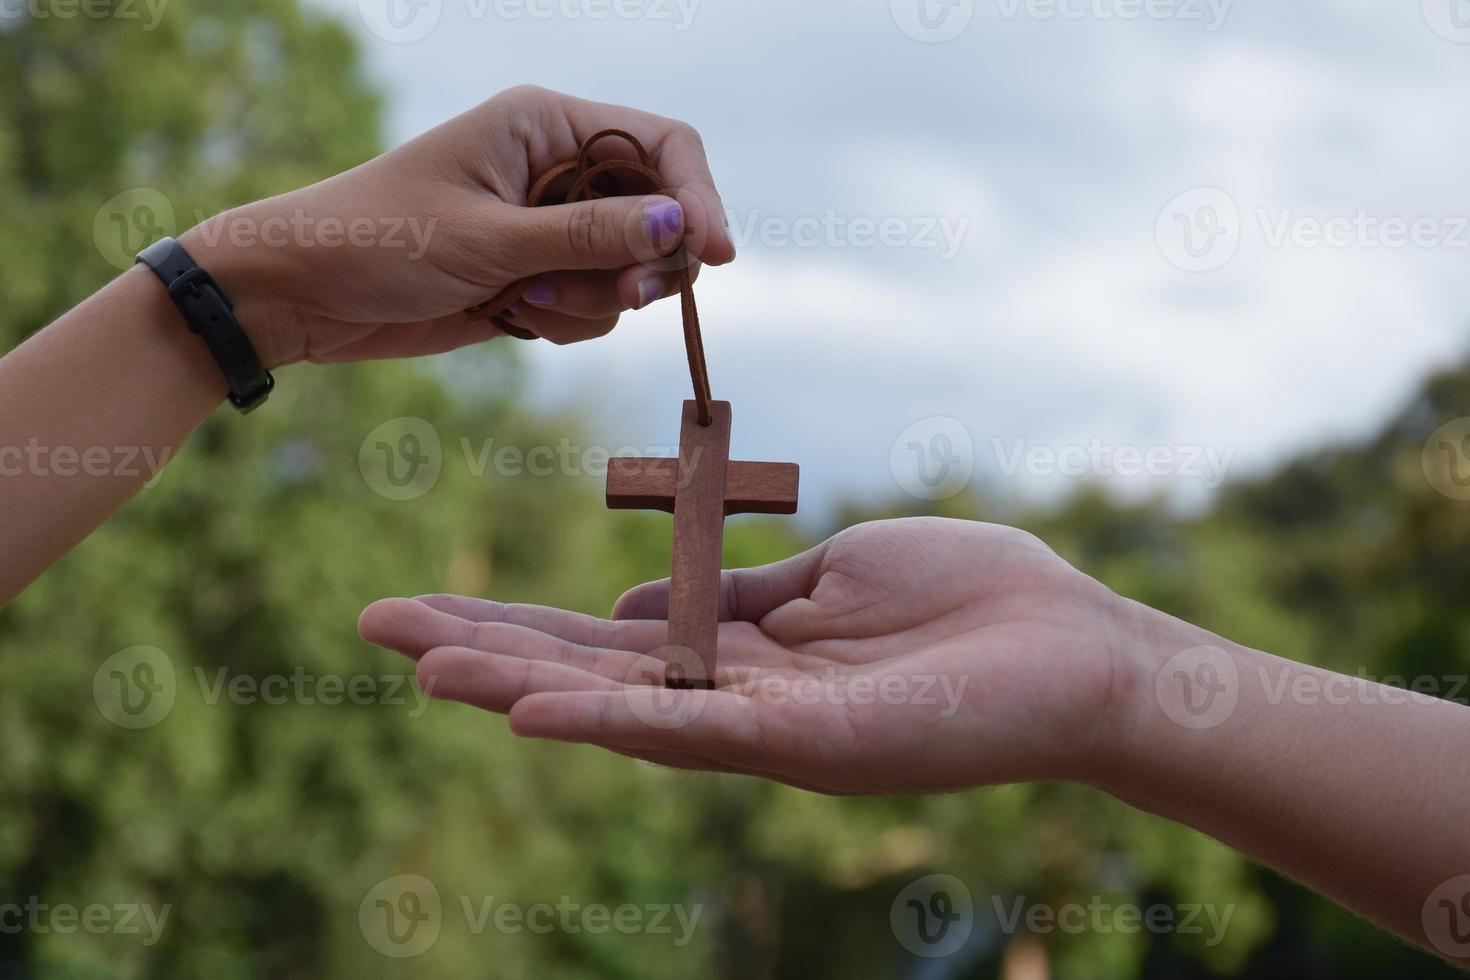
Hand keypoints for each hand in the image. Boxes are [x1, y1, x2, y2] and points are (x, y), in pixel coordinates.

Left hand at [180, 85, 734, 367]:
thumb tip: (680, 227)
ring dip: (592, 300)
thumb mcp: (489, 239)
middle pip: (659, 212)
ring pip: (630, 270)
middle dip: (645, 263)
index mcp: (546, 125)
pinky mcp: (539, 275)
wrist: (304, 295)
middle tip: (623, 297)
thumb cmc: (378, 241)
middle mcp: (558, 168)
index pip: (663, 145)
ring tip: (522, 302)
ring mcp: (550, 226)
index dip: (698, 196)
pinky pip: (596, 306)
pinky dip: (567, 321)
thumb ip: (589, 236)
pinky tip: (511, 318)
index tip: (716, 254)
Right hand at [358, 517, 1138, 794]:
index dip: (514, 620)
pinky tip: (536, 708)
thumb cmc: (969, 597)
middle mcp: (734, 695)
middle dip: (482, 649)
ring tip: (422, 667)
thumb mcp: (831, 569)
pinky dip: (613, 719)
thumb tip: (635, 594)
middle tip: (372, 626)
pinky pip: (695, 731)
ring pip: (621, 705)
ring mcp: (766, 725)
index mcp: (738, 647)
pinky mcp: (811, 741)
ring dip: (519, 687)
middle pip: (588, 670)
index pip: (603, 633)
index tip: (426, 604)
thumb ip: (734, 587)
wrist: (1078, 649)